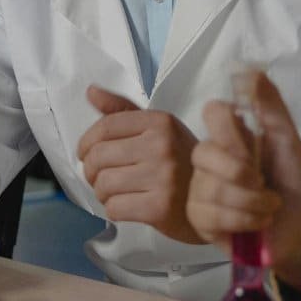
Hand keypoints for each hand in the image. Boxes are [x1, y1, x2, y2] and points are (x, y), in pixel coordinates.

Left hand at [77, 85, 204, 244]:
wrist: (215, 198)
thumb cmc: (181, 161)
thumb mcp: (158, 129)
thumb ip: (122, 110)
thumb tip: (90, 91)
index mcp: (160, 122)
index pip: (105, 127)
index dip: (86, 143)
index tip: (85, 153)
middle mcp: (162, 146)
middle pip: (98, 157)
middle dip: (91, 171)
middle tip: (100, 177)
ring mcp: (163, 178)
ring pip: (103, 184)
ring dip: (102, 192)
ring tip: (115, 192)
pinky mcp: (160, 208)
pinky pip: (114, 208)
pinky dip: (113, 209)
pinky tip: (127, 205)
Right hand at [187, 71, 300, 299]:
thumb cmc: (295, 181)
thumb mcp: (289, 140)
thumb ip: (271, 106)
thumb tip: (252, 69)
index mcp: (231, 135)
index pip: (213, 112)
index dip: (230, 130)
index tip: (254, 145)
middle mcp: (211, 159)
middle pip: (203, 152)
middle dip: (240, 173)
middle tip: (264, 184)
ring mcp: (201, 188)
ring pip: (210, 187)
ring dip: (251, 202)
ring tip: (268, 207)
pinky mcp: (200, 219)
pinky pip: (208, 214)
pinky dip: (242, 220)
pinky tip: (256, 222)